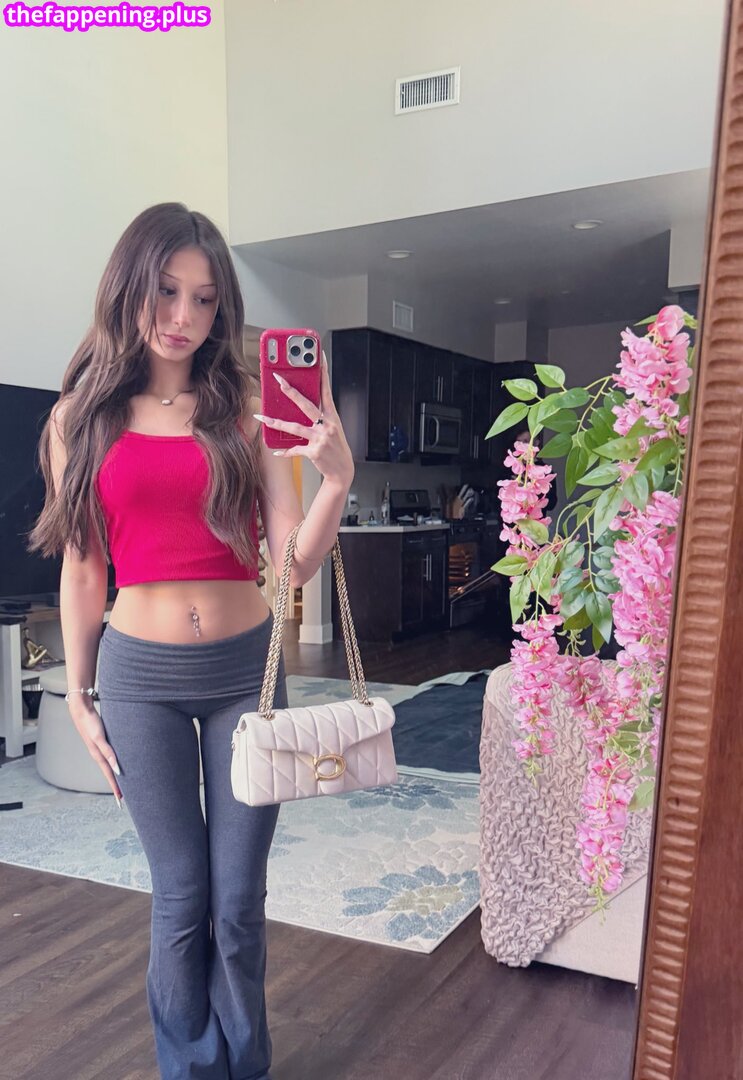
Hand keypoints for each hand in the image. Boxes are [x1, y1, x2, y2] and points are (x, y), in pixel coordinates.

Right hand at [68, 698, 122, 803]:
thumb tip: (117, 768)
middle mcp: (99, 754)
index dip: (115, 787)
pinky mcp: (101, 741)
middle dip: (116, 785)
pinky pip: (109, 757)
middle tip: (122, 798)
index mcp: (98, 755)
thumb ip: (108, 752)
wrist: (81, 710)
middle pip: (109, 773)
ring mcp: (99, 748)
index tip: (120, 800)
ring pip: (109, 765)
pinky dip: (114, 764)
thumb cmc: (90, 722)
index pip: (110, 775)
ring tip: (123, 783)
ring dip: (115, 775)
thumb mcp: (100, 737)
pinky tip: (117, 764)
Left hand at [254, 353, 353, 485]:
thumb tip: (301, 407)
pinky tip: (276, 451)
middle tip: (279, 380)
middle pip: (306, 404)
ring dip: (275, 422)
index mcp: (332, 417)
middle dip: (291, 391)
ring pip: (294, 427)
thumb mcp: (332, 429)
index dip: (323, 373)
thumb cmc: (336, 449)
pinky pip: (295, 449)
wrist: (343, 471)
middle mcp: (327, 425)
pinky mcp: (314, 452)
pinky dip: (285, 451)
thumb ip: (320, 417)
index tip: (319, 358)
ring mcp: (321, 438)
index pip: (326, 391)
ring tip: (261, 416)